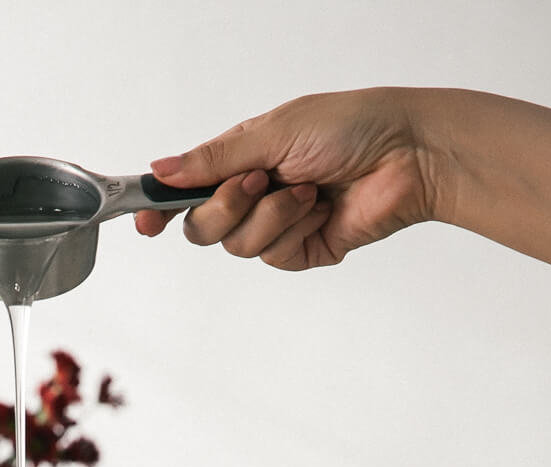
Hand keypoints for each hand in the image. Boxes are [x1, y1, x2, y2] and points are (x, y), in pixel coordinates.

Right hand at [137, 88, 434, 270]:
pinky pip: (272, 256)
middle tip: (260, 181)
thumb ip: (212, 160)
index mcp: (239, 160)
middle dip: (227, 207)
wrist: (406, 156)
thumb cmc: (352, 127)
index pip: (184, 191)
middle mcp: (253, 195)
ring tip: (307, 190)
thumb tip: (161, 169)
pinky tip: (321, 209)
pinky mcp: (300, 250)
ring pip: (236, 245)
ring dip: (270, 216)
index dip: (159, 208)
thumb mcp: (272, 133)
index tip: (144, 221)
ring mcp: (275, 225)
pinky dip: (295, 231)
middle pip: (202, 227)